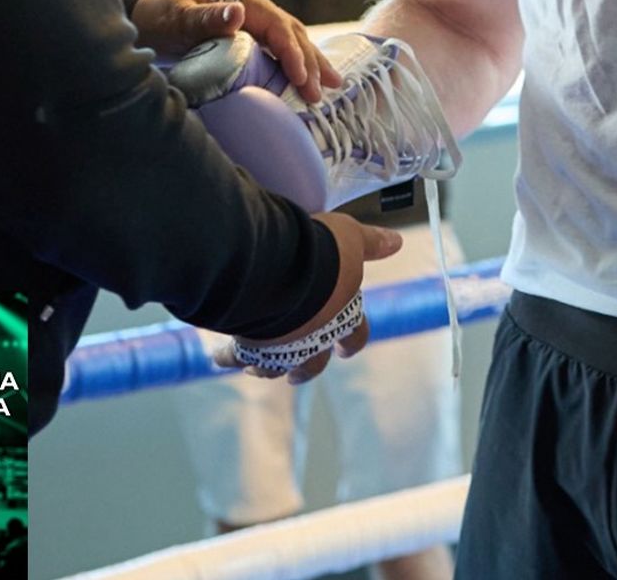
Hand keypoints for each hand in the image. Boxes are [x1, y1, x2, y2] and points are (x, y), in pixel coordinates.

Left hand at [141, 0, 339, 102]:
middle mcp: (252, 8)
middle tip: (323, 93)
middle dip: (310, 62)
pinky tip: (308, 79)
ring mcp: (252, 22)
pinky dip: (296, 64)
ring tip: (333, 87)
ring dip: (311, 64)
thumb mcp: (176, 16)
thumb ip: (205, 17)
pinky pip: (278, 50)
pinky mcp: (247, 37)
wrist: (142, 16)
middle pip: (292, 33)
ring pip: (291, 41)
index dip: (292, 52)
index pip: (277, 25)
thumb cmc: (157, 14)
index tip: (301, 79)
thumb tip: (237, 13)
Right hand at [212, 211, 401, 382]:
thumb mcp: (350, 239)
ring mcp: (280, 347)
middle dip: (305, 370)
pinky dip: (227, 356)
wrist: (279, 268)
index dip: (351, 343)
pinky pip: (234, 356)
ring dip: (266, 368)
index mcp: (342, 316)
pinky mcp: (248, 345)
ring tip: (256, 369)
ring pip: (272, 368)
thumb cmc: (322, 252)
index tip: (345, 351)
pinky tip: (220, 354)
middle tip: (298, 377)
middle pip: (312, 365)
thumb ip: (370, 243)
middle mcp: (313, 339)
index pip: (355, 336)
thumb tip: (396, 242)